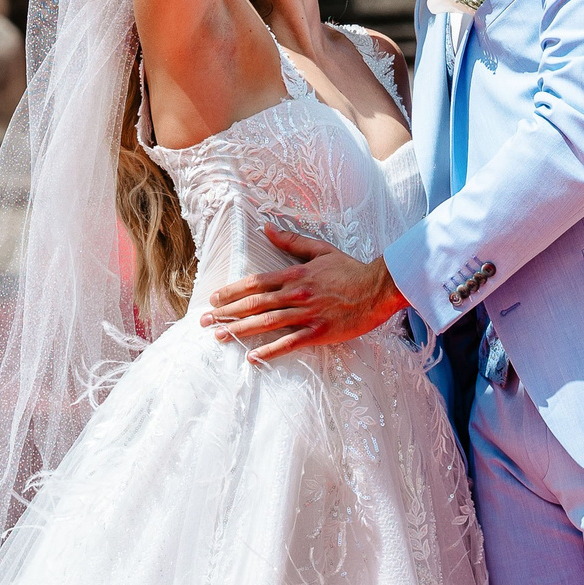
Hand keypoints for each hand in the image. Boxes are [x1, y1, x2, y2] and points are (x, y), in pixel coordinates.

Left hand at [200, 224, 408, 361]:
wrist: (378, 288)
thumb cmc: (350, 269)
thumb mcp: (320, 250)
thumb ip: (291, 240)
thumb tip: (266, 227)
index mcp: (295, 274)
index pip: (255, 282)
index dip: (232, 290)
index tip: (214, 298)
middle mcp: (296, 294)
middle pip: (254, 303)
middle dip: (226, 312)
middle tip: (205, 320)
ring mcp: (307, 314)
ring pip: (266, 323)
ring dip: (240, 330)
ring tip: (219, 335)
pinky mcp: (319, 332)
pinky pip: (289, 343)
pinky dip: (269, 351)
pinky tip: (252, 357)